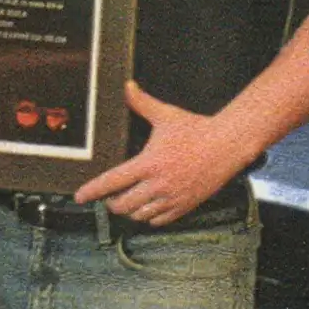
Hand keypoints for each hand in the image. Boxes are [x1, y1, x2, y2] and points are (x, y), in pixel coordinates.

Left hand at [74, 82, 252, 226]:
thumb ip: (142, 103)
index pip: (112, 182)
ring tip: (127, 202)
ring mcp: (171, 198)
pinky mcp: (184, 206)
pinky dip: (148, 217)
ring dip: (129, 211)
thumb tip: (128, 87)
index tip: (80, 196)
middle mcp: (158, 184)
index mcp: (148, 163)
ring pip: (139, 215)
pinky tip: (147, 208)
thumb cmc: (197, 129)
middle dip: (111, 203)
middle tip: (109, 197)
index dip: (92, 191)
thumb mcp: (166, 115)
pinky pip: (159, 221)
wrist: (227, 145)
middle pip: (122, 205)